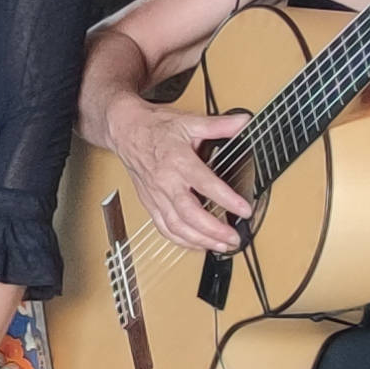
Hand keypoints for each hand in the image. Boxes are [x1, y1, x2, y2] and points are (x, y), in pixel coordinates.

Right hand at [97, 97, 256, 248]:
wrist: (125, 131)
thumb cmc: (155, 128)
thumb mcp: (189, 122)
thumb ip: (218, 125)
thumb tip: (243, 122)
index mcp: (178, 161)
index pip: (206, 185)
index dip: (227, 200)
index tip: (244, 210)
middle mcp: (166, 182)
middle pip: (190, 214)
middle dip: (214, 230)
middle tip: (234, 237)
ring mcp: (156, 196)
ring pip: (177, 226)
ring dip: (199, 240)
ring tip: (220, 246)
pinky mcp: (150, 203)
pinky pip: (164, 227)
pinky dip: (181, 241)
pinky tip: (196, 244)